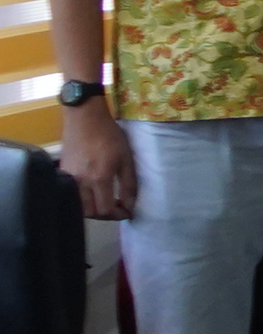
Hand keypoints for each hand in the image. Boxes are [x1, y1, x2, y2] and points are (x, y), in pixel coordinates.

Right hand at [57, 105, 134, 220]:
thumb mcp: (126, 159)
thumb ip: (129, 184)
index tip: (128, 212)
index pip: (105, 210)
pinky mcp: (62, 173)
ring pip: (79, 206)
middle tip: (117, 209)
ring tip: (106, 202)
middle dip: (106, 215)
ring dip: (93, 210)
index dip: (118, 215)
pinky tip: (94, 193)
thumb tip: (130, 205)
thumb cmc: (109, 136)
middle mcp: (80, 182)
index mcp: (98, 178)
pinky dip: (83, 200)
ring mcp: (69, 178)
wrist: (84, 118)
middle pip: (90, 213)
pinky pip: (71, 194)